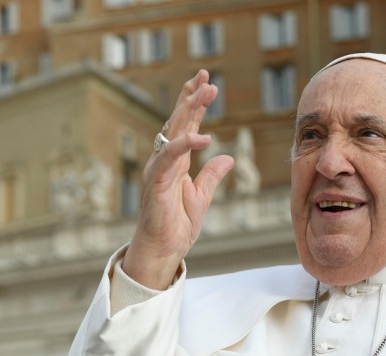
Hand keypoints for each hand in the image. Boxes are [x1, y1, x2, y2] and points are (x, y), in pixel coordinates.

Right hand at [122, 70, 234, 289]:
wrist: (163, 250)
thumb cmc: (176, 226)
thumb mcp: (202, 196)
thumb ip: (212, 175)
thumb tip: (227, 157)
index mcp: (176, 162)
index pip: (185, 125)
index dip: (194, 103)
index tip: (206, 81)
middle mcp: (165, 160)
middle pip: (179, 121)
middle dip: (193, 97)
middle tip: (206, 75)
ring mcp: (159, 169)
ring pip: (174, 132)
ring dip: (190, 110)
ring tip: (207, 91)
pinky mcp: (157, 182)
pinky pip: (171, 158)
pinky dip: (186, 145)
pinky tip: (203, 136)